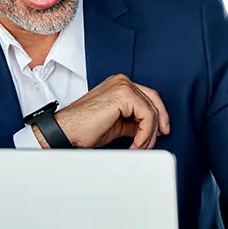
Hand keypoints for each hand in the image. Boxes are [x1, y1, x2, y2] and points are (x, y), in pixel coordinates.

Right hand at [47, 74, 169, 148]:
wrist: (67, 131)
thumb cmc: (84, 129)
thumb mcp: (117, 124)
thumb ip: (134, 122)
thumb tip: (152, 130)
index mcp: (119, 85)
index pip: (148, 97)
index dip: (158, 115)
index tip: (160, 132)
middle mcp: (122, 82)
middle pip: (153, 101)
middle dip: (158, 123)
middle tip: (156, 140)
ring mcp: (123, 86)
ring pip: (151, 110)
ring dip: (149, 134)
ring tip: (140, 147)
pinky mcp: (123, 95)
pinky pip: (146, 116)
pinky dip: (144, 134)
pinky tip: (136, 144)